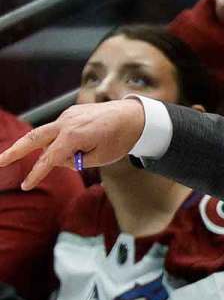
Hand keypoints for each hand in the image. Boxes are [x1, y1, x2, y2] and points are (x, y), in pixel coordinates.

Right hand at [0, 100, 145, 189]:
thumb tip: (58, 160)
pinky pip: (60, 130)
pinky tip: (84, 143)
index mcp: (73, 136)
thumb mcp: (101, 158)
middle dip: (15, 151)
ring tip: (63, 155)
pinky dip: (62, 140)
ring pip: (46, 134)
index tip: (25, 186)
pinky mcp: (71, 113)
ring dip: (42, 147)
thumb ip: (76, 161)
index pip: (49, 159)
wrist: (135, 116)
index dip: (36, 174)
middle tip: (0, 162)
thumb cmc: (121, 139)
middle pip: (33, 138)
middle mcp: (66, 123)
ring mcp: (67, 116)